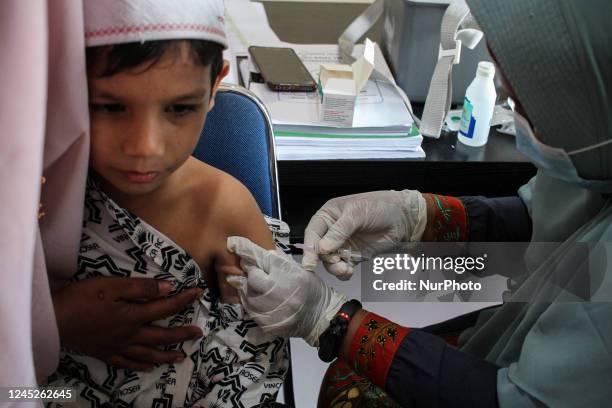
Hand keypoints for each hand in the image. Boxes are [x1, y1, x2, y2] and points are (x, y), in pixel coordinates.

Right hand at [53, 277, 203, 370]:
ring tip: (180, 357)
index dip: (183, 300)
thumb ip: (141, 288)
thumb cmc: (82, 298)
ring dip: (166, 355)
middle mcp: (129, 334)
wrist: (54, 320)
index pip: (165, 307)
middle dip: (182, 334)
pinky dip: (141, 365)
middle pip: (161, 336)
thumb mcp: (113, 285)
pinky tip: (149, 367)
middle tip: (198, 334)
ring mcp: (117, 346)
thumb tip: (168, 288)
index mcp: (133, 316)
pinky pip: (128, 363)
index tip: (198, 293)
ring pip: (148, 353)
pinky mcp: (105, 353)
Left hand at [226, 236, 346, 345]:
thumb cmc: (311, 288)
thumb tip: (261, 250)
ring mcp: (268, 308)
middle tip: (250, 269)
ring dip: (245, 287)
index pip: (258, 256)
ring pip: (245, 293)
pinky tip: (256, 300)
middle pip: (249, 275)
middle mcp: (273, 289)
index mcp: (284, 272)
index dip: (243, 248)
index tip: (232, 242)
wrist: (320, 317)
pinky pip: (248, 310)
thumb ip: (279, 259)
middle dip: (247, 271)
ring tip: (254, 285)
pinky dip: (249, 303)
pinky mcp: (264, 323)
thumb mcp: (299, 268)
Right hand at [302, 190, 426, 278]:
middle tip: (336, 263)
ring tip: (345, 268)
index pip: (313, 233)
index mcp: (329, 216)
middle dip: (326, 260)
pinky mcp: (355, 255)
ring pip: (331, 261)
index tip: (310, 263)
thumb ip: (339, 230)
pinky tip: (349, 271)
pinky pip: (343, 267)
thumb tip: (323, 248)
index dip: (309, 247)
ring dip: (335, 267)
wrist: (403, 217)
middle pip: (319, 250)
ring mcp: (343, 244)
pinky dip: (344, 272)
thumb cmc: (379, 206)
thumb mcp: (356, 213)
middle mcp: (333, 231)